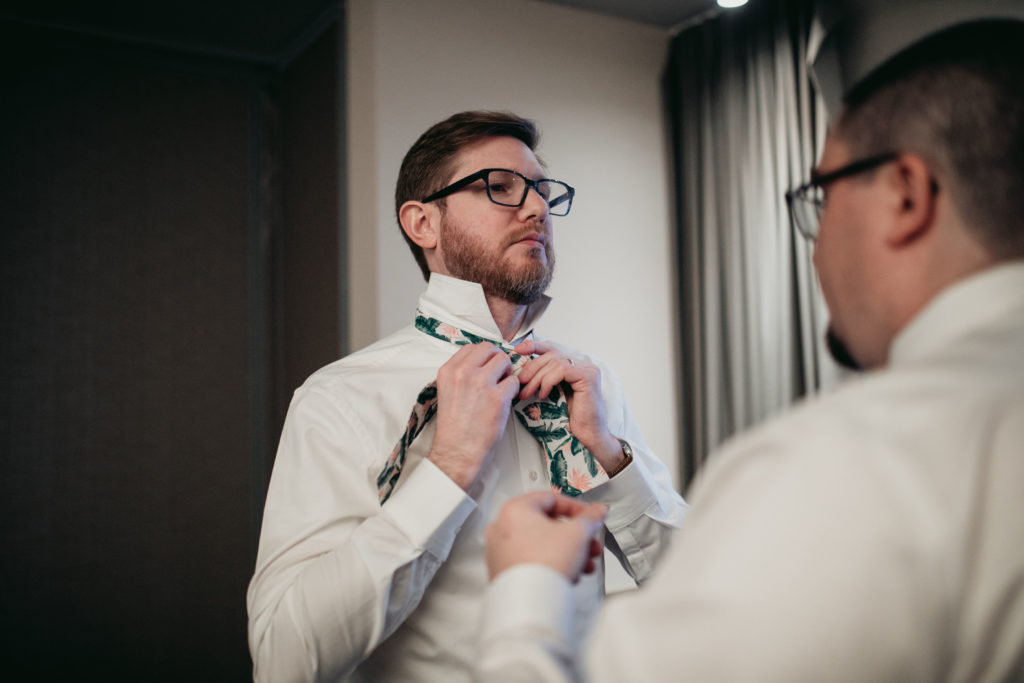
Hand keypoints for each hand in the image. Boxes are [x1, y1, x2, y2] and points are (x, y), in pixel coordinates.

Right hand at [428, 343, 519, 490]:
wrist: (457, 451)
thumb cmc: (454, 427)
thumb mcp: (448, 392)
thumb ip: (461, 375)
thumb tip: (482, 364)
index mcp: (448, 371)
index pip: (471, 347)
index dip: (484, 356)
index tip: (488, 366)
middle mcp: (463, 373)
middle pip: (489, 348)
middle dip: (497, 360)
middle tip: (498, 375)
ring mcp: (480, 383)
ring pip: (504, 360)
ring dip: (507, 373)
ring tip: (502, 388)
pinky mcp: (497, 397)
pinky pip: (515, 382)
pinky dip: (514, 391)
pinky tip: (506, 401)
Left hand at [486, 491, 607, 581]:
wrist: (530, 601)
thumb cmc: (545, 563)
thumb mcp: (577, 534)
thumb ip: (590, 519)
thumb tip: (598, 511)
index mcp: (515, 509)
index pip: (551, 499)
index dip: (577, 509)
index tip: (591, 518)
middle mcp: (502, 528)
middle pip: (547, 525)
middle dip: (576, 537)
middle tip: (591, 546)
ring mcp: (500, 551)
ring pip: (541, 545)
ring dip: (567, 552)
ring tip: (585, 565)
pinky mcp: (503, 573)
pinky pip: (532, 561)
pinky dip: (551, 564)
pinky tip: (568, 575)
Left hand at [513, 340, 623, 472]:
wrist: (587, 438)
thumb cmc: (570, 421)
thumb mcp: (552, 394)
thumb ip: (544, 379)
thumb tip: (521, 371)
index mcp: (575, 366)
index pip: (552, 349)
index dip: (534, 346)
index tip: (517, 350)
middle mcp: (583, 364)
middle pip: (551, 354)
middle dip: (531, 367)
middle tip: (520, 383)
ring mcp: (587, 369)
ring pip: (554, 361)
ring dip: (536, 377)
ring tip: (528, 393)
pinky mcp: (588, 377)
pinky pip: (562, 370)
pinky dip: (548, 381)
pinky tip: (544, 394)